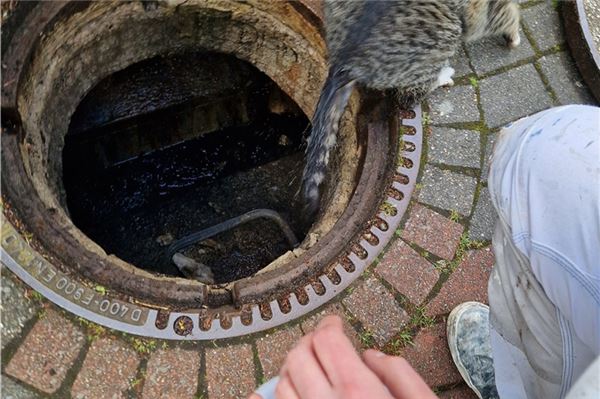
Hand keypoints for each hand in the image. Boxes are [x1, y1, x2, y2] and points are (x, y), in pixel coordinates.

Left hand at [248, 315, 436, 398]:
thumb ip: (399, 375)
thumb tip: (370, 356)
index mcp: (359, 393)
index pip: (328, 341)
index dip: (329, 325)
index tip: (335, 324)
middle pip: (300, 357)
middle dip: (309, 342)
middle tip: (322, 341)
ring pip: (282, 385)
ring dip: (292, 368)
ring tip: (308, 366)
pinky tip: (262, 394)